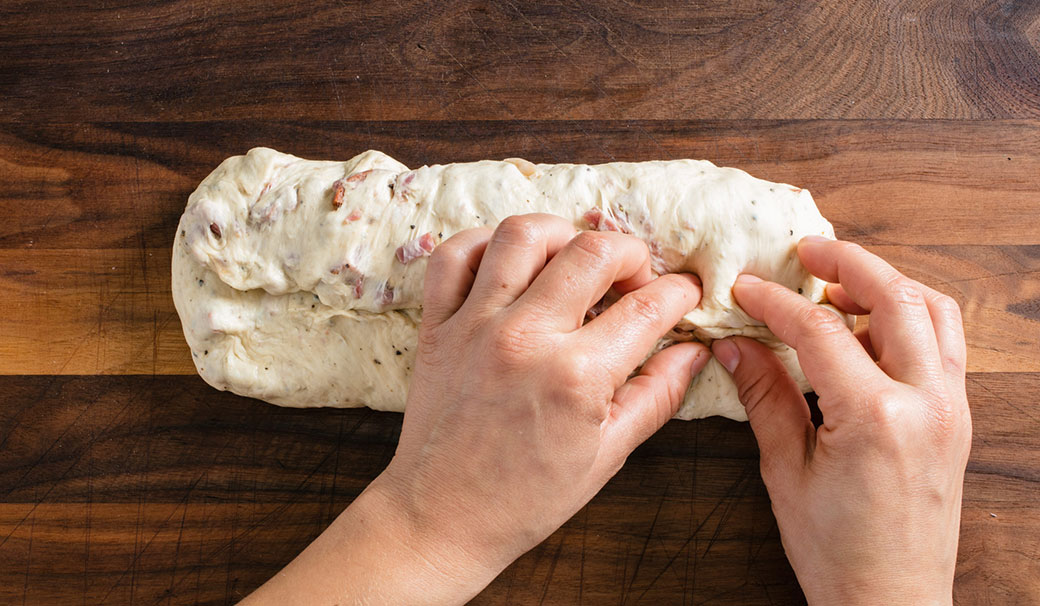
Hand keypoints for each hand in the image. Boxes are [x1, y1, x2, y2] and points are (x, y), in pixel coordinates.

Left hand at [242, 213, 708, 604]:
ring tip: (574, 261)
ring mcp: (475, 325)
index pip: (648, 306)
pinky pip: (453, 255)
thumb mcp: (608, 453)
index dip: (680, 292)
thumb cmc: (528, 496)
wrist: (442, 517)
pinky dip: (485, 244)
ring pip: (522, 234)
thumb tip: (694, 350)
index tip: (684, 292)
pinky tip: (511, 264)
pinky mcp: (438, 325)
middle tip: (635, 278)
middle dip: (632, 253)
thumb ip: (657, 395)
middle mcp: (526, 337)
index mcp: (577, 376)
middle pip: (593, 251)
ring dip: (562, 235)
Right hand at [710, 237, 970, 605]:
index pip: (820, 330)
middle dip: (848, 262)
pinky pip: (945, 344)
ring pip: (935, 311)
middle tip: (806, 251)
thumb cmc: (835, 550)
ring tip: (840, 285)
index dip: (776, 301)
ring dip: (888, 284)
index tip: (745, 288)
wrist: (891, 602)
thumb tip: (735, 345)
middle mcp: (926, 403)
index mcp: (876, 417)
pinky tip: (870, 329)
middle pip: (896, 297)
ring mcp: (950, 409)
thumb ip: (763, 396)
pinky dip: (912, 317)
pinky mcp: (956, 419)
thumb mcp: (784, 470)